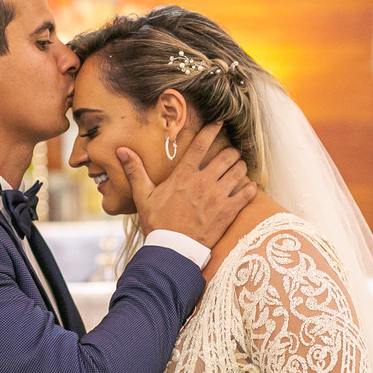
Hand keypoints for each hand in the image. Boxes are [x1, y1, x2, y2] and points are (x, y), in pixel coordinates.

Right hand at [118, 122, 256, 247]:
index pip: (201, 144)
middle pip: (226, 155)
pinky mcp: (228, 212)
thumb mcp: (143, 196)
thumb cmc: (158, 222)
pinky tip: (247, 187)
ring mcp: (218, 197)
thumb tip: (122, 150)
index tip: (220, 122)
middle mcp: (203, 182)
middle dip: (231, 151)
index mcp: (184, 175)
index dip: (212, 129)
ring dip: (240, 166)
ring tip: (237, 167)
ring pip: (238, 171)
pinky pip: (247, 193)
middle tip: (230, 153)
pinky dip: (249, 187)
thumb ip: (135, 171)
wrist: (172, 250)